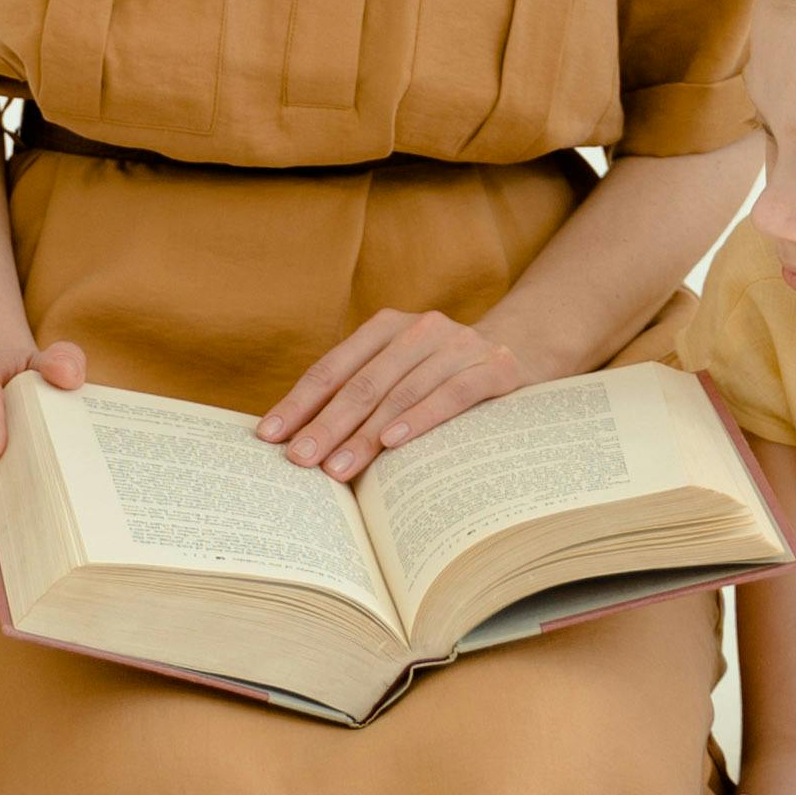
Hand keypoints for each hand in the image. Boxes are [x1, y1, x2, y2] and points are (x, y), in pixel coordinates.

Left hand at [258, 309, 526, 481]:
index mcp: (387, 327)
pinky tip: (393, 443)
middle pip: (363, 382)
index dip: (299, 402)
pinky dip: (420, 418)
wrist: (526, 352)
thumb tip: (299, 444)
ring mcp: (460, 346)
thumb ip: (359, 397)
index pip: (333, 368)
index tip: (269, 436)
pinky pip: (452, 394)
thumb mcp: (401, 376)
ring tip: (336, 467)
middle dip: (326, 424)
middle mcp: (421, 328)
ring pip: (402, 391)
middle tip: (298, 461)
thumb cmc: (444, 378)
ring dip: (365, 434)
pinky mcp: (495, 368)